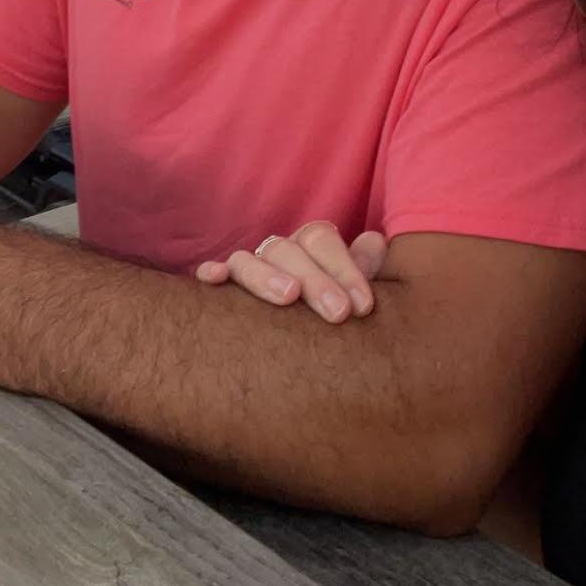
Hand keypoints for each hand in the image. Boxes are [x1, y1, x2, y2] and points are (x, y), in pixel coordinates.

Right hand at [195, 221, 387, 323]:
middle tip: (339, 313)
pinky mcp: (221, 291)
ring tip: (289, 297)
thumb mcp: (352, 294)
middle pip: (288, 248)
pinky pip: (211, 273)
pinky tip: (215, 279)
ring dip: (267, 275)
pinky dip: (212, 271)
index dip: (345, 269)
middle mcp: (277, 252)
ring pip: (248, 259)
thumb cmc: (332, 311)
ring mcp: (247, 268)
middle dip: (316, 279)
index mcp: (310, 246)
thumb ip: (365, 270)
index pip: (323, 239)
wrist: (295, 345)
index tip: (362, 306)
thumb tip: (375, 242)